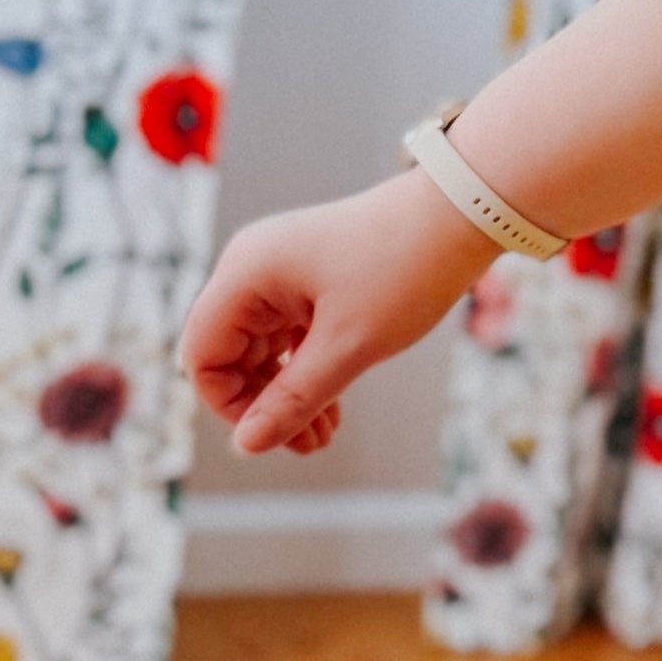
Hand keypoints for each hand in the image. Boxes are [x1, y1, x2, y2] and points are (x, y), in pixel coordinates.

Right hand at [181, 168, 487, 456]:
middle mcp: (251, 268)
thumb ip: (293, 398)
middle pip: (228, 354)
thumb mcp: (349, 346)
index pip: (201, 353)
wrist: (459, 214)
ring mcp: (278, 273)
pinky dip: (304, 371)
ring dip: (286, 394)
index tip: (273, 432)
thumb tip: (246, 447)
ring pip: (260, 350)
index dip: (228, 403)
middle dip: (262, 405)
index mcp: (246, 274)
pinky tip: (330, 410)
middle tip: (309, 446)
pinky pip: (287, 336)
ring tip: (323, 437)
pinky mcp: (306, 280)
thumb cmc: (406, 270)